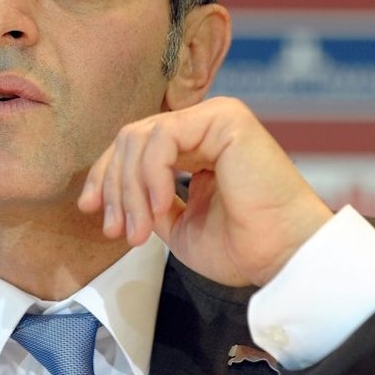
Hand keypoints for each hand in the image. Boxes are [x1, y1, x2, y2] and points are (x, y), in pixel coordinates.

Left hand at [77, 96, 331, 286]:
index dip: (105, 176)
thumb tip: (108, 193)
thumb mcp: (176, 223)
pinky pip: (162, 136)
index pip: (133, 147)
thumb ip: (147, 200)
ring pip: (139, 137)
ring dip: (129, 188)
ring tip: (140, 229)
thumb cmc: (243, 246)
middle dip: (113, 186)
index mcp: (195, 147)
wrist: (284, 257)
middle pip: (129, 139)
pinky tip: (160, 205)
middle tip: (115, 229)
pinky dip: (150, 174)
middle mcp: (203, 126)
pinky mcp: (224, 118)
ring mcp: (214, 117)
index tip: (90, 209)